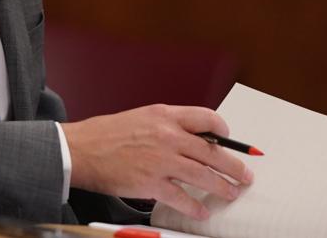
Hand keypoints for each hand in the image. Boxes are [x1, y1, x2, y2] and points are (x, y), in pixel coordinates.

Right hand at [62, 104, 254, 219]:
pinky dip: (195, 206)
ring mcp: (161, 160)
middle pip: (213, 151)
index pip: (207, 119)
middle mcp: (168, 135)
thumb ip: (168, 125)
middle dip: (234, 166)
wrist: (81, 149)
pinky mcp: (151, 183)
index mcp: (166, 115)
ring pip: (203, 175)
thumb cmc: (107, 134)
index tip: (230, 140)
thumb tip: (192, 138)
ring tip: (232, 193)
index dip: (224, 131)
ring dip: (223, 186)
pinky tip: (202, 211)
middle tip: (245, 174)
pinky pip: (182, 197)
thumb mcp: (143, 118)